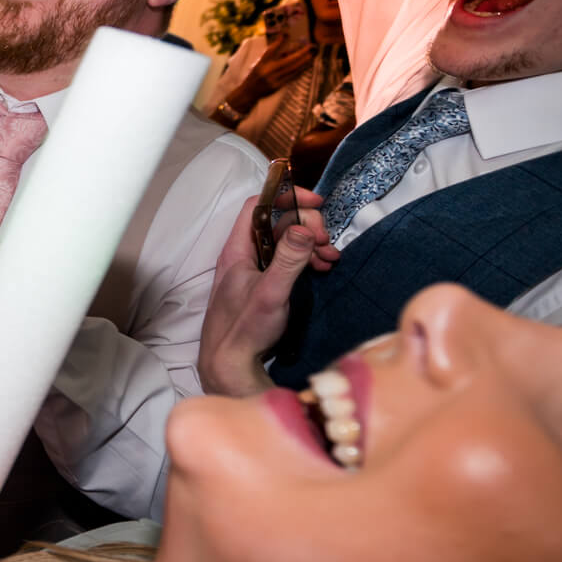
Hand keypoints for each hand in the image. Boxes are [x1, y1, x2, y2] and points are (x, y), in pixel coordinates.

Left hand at [198, 186, 339, 395]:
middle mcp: (245, 256)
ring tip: (330, 258)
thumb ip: (288, 259)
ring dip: (311, 244)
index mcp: (238, 250)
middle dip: (307, 226)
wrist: (230, 364)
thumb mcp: (271, 292)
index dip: (286, 197)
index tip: (316, 203)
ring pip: (286, 243)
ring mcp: (255, 270)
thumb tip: (305, 227)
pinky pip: (288, 261)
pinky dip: (307, 260)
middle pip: (278, 223)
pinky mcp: (265, 285)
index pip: (259, 206)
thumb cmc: (244, 330)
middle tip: (326, 242)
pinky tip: (323, 268)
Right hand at [231, 37, 314, 108]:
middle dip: (300, 53)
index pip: (270, 50)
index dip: (279, 41)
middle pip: (287, 60)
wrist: (249, 92)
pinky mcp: (277, 87)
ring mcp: (273, 79)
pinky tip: (305, 67)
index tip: (287, 34)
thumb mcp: (260, 63)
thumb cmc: (256, 75)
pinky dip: (299, 71)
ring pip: (292, 69)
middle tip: (310, 47)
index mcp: (261, 63)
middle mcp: (267, 70)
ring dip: (303, 62)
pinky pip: (291, 77)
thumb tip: (289, 51)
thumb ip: (273, 57)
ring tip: (311, 56)